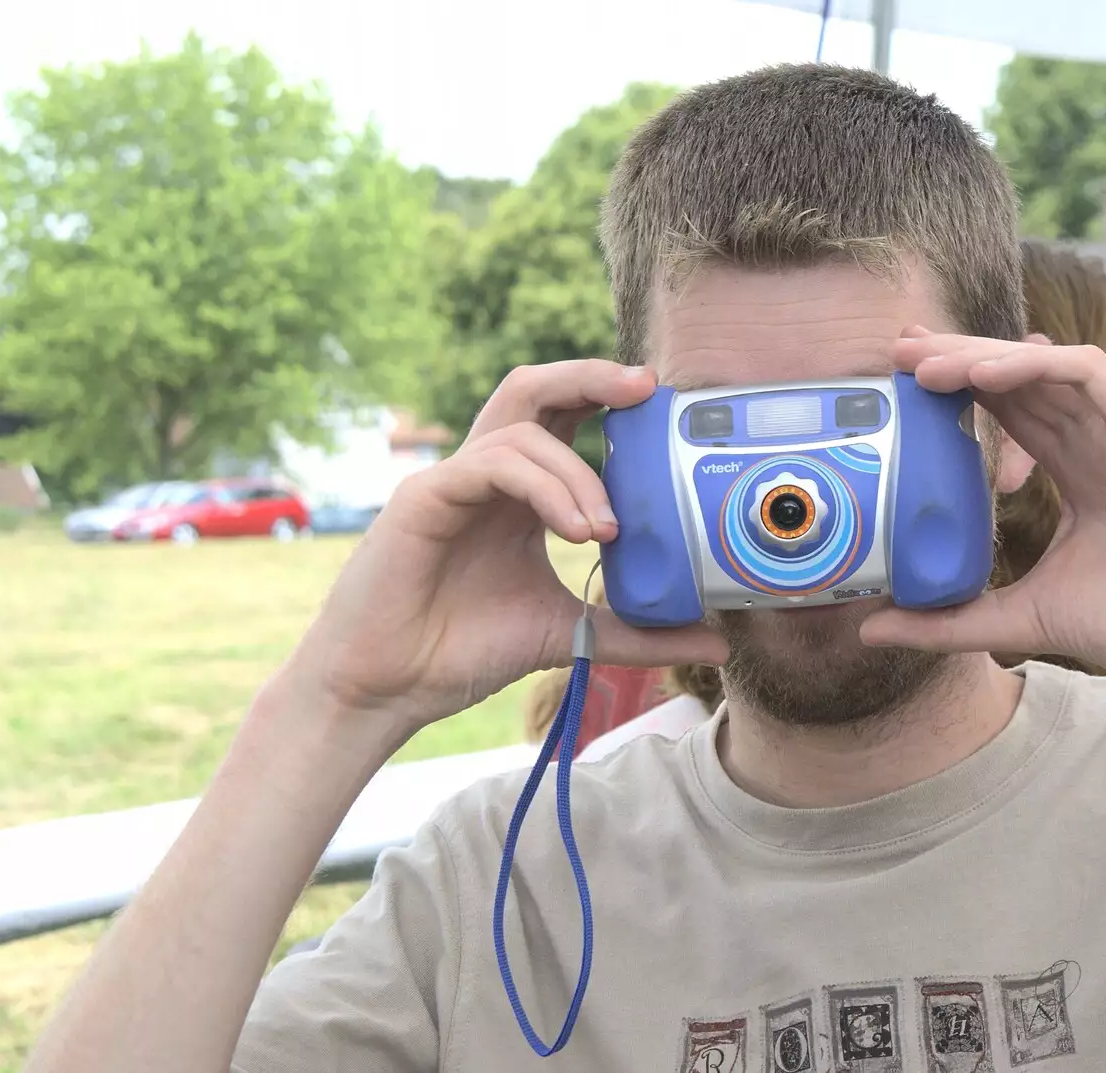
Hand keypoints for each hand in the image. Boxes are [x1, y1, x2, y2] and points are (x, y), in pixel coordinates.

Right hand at [276, 360, 727, 735]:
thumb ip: (638, 631)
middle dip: (590, 376)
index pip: (564, 419)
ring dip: (578, 473)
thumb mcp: (571, 636)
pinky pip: (491, 464)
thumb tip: (717, 638)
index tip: (663, 404)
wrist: (388, 689)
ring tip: (610, 532)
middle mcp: (487, 476)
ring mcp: (452, 482)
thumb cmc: (462, 651)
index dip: (608, 398)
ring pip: (520, 428)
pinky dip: (544, 488)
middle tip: (646, 387)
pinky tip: (578, 531)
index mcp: (519, 494)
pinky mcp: (424, 499)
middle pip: (533, 389)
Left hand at [859, 330, 1105, 691]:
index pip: (1010, 411)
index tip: (901, 382)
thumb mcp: (1017, 618)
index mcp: (1077, 472)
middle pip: (1019, 379)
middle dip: (958, 357)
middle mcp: (1098, 441)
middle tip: (898, 349)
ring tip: (925, 364)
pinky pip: (1087, 372)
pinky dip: (1035, 365)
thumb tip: (874, 630)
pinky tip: (985, 373)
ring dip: (984, 356)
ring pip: (1045, 367)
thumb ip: (948, 619)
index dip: (958, 387)